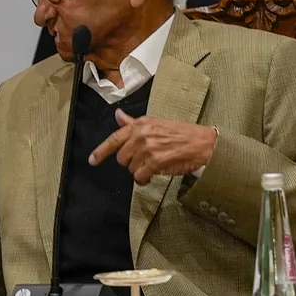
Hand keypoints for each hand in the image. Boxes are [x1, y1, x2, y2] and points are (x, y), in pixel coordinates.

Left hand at [88, 110, 217, 184]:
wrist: (204, 143)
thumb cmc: (181, 133)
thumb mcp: (155, 123)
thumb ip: (133, 123)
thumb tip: (118, 115)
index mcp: (140, 124)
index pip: (114, 138)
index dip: (100, 151)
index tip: (92, 160)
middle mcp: (141, 135)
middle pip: (121, 157)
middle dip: (131, 161)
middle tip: (145, 159)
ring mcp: (147, 149)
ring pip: (130, 168)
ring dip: (139, 170)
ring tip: (152, 164)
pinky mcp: (155, 162)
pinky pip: (139, 176)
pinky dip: (143, 179)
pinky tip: (150, 176)